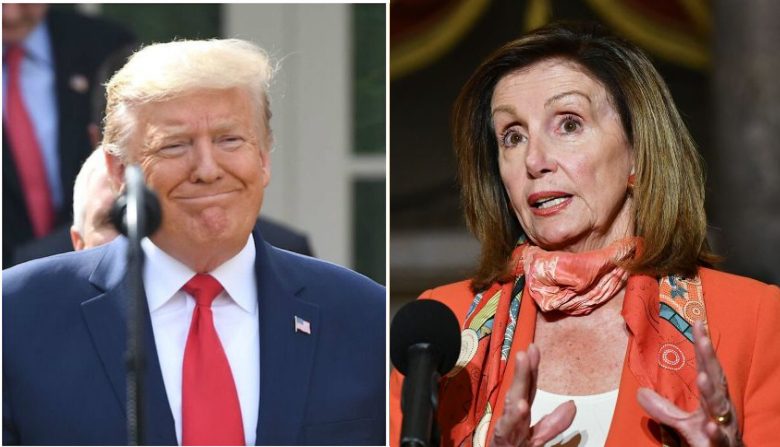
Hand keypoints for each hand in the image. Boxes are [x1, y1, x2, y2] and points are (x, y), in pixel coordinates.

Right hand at [490, 344, 575, 446]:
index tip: (534, 348)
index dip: (532, 368)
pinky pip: (507, 427)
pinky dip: (513, 417)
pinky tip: (521, 406)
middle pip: (520, 390)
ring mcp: (507, 426)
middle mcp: (513, 416)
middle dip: (524, 370)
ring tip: (523, 364)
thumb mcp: (538, 436)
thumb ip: (554, 423)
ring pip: (513, 403)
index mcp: (522, 413)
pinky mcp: (502, 439)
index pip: (529, 387)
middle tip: (526, 351)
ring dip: (518, 383)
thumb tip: (572, 404)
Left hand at [637, 323, 742, 445]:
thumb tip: (639, 392)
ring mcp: (723, 426)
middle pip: (716, 379)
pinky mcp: (720, 445)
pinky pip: (718, 438)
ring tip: (703, 377)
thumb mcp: (682, 423)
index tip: (698, 323)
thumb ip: (663, 408)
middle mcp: (720, 408)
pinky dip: (715, 432)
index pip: (708, 368)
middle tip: (703, 337)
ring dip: (711, 391)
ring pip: (719, 407)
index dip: (703, 347)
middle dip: (710, 358)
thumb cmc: (709, 439)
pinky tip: (710, 425)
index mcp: (712, 399)